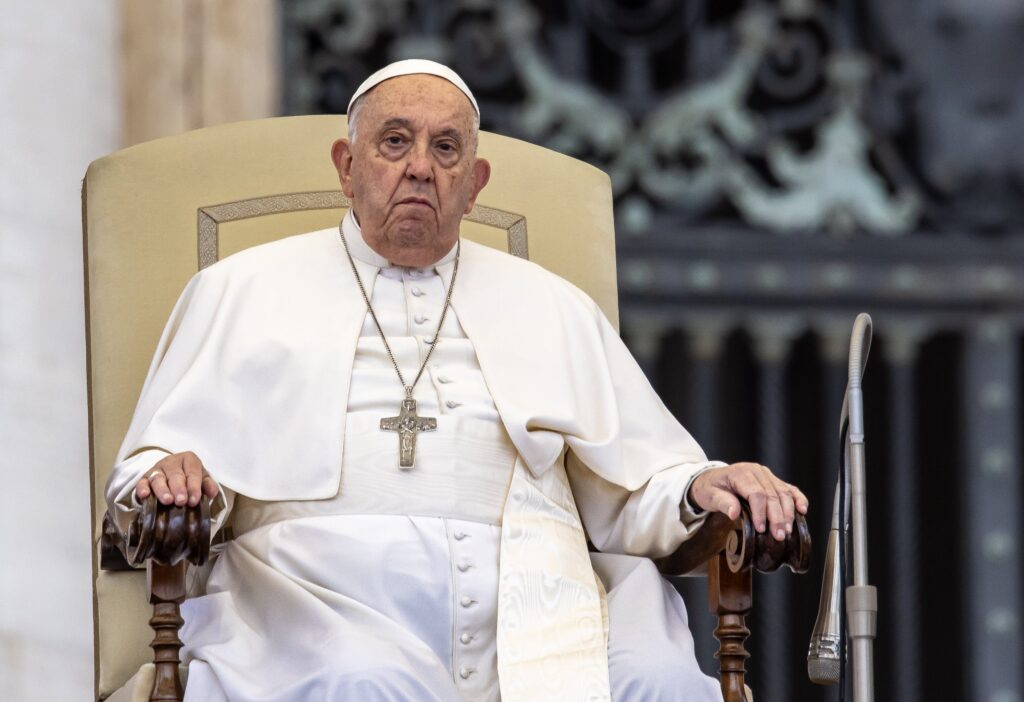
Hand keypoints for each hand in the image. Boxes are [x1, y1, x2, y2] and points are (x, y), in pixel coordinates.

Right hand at [135, 451, 218, 506]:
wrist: (173, 475)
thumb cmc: (190, 478)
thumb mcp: (202, 479)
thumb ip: (208, 485)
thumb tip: (212, 493)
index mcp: (188, 459)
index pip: (192, 472)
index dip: (194, 486)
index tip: (194, 500)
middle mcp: (171, 462)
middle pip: (175, 475)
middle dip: (179, 488)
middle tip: (181, 501)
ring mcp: (157, 469)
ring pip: (158, 478)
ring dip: (163, 490)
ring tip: (167, 501)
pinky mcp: (144, 478)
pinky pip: (142, 482)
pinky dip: (142, 488)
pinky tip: (145, 495)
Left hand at [688, 462, 807, 540]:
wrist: (710, 479)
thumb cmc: (709, 488)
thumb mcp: (709, 495)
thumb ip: (723, 503)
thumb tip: (735, 513)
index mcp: (740, 473)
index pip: (756, 493)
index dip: (761, 512)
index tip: (761, 529)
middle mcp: (756, 471)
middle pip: (772, 494)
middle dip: (777, 517)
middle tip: (779, 536)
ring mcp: (766, 475)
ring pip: (783, 492)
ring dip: (788, 513)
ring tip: (787, 530)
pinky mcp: (772, 480)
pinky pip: (788, 488)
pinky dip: (797, 498)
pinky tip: (802, 510)